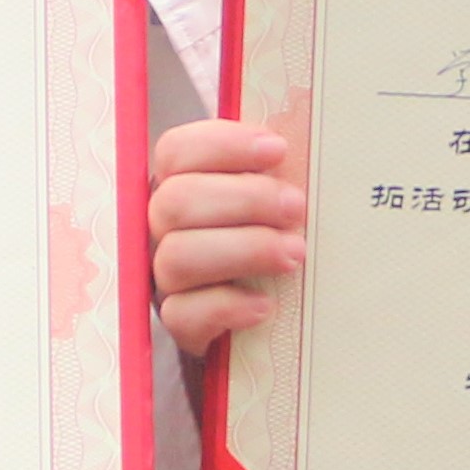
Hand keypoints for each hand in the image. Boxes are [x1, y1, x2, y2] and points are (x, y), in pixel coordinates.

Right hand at [151, 118, 305, 357]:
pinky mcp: (180, 323)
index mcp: (182, 184)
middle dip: (244, 199)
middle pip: (176, 201)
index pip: (176, 151)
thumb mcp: (277, 201)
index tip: (277, 150)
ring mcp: (167, 277)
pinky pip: (182, 315)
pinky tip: (266, 305)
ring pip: (176, 256)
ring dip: (243, 249)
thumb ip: (277, 175)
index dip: (223, 145)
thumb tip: (304, 146)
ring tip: (294, 254)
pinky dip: (228, 306)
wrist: (277, 322)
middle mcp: (164, 228)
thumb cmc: (278, 238)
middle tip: (296, 208)